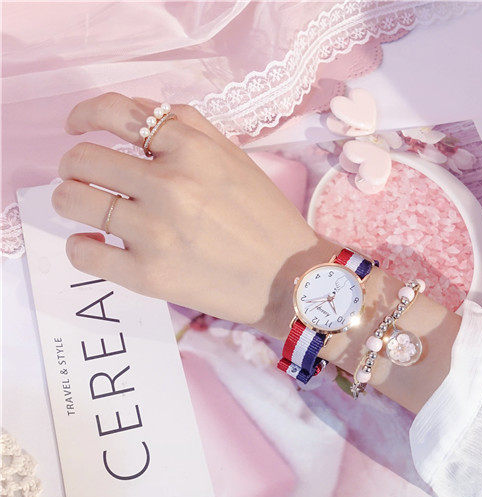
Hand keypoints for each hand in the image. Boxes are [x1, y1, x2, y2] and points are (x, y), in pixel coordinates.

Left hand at [52, 92, 335, 336]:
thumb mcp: (236, 157)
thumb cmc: (266, 216)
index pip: (115, 114)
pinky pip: (83, 252)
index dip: (85, 115)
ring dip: (70, 199)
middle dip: (75, 165)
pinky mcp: (149, 275)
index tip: (77, 126)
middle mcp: (170, 185)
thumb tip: (137, 116)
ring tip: (86, 207)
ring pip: (72, 200)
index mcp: (193, 150)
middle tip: (84, 177)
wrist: (292, 278)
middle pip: (82, 159)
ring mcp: (156, 231)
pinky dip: (80, 245)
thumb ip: (190, 127)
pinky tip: (94, 242)